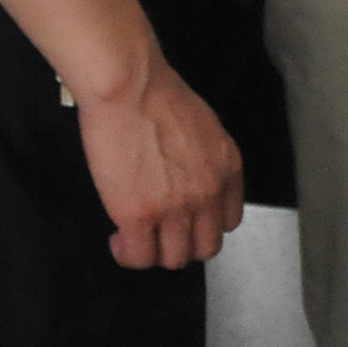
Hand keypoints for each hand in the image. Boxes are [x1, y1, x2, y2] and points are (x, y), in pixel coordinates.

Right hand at [76, 54, 243, 268]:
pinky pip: (138, 256)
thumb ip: (205, 160)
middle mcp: (208, 194)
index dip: (204, 225)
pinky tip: (118, 237)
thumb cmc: (158, 95)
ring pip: (173, 258)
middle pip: (205, 247)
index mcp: (228, 169)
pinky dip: (127, 253)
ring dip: (154, 252)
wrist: (131, 87)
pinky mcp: (138, 216)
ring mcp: (175, 209)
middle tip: (161, 233)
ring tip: (136, 236)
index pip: (229, 221)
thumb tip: (188, 177)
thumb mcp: (204, 128)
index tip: (187, 221)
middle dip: (182, 244)